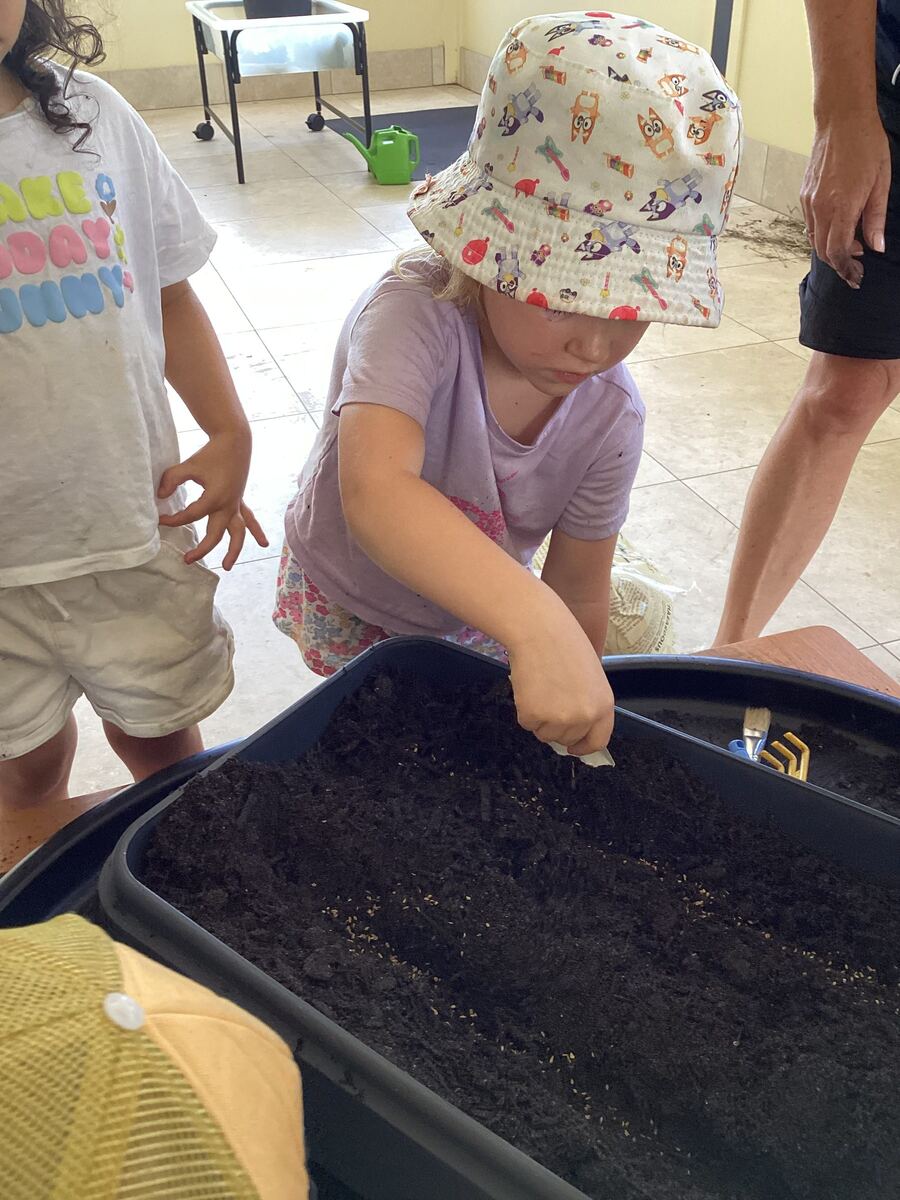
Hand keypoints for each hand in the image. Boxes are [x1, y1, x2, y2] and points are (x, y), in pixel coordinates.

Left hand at [157, 432, 267, 569]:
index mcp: (214, 498)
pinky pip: (249, 519)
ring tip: (227, 566)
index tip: (160, 519)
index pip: (190, 516)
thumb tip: (161, 497)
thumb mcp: (186, 466)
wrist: (234, 440)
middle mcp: (228, 505)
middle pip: (215, 534)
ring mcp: (236, 504)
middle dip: (202, 549)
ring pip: (238, 533)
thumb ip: (171, 481)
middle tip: (187, 560)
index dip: (173, 520)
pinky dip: (256, 531)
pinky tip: (263, 543)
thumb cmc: (210, 453)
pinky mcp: (240, 500)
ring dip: (234, 550)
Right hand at [507, 609, 613, 755]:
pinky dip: (524, 709)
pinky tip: (529, 686)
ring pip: (544, 734)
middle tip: (548, 700)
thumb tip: (576, 726)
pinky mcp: (534, 716)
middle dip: (556, 726)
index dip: (583, 747)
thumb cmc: (564, 644)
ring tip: (540, 688)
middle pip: (567, 739)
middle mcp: (585, 717)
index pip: (597, 741)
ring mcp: (559, 719)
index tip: (573, 747)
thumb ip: (588, 703)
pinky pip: (526, 723)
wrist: (540, 631)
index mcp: (603, 706)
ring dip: (539, 717)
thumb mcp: (590, 676)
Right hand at [801, 112, 890, 287]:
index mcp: (841, 206)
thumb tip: (876, 246)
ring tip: (851, 242)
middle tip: (857, 263)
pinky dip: (823, 232)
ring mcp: (809, 202)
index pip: (837, 252)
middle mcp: (820, 208)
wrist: (841, 119)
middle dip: (839, 262)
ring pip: (814, 239)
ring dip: (831, 247)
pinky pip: (810, 224)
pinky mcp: (804, 195)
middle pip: (823, 251)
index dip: (847, 269)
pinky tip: (839, 225)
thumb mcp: (881, 182)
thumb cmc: (866, 145)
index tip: (857, 276)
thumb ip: (876, 218)